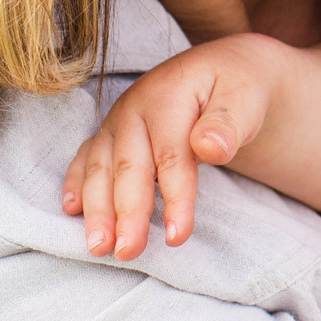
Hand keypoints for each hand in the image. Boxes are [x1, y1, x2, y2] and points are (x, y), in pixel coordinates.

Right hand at [61, 34, 281, 260]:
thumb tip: (208, 147)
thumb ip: (229, 123)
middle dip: (125, 212)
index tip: (177, 236)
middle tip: (126, 252)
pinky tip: (72, 210)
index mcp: (169, 95)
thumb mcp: (247, 96)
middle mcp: (135, 107)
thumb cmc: (239, 87)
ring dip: (97, 208)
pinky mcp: (110, 132)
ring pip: (101, 166)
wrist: (223, 68)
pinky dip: (77, 183)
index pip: (171, 155)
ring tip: (98, 247)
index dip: (174, 197)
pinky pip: (87, 158)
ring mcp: (118, 120)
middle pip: (128, 165)